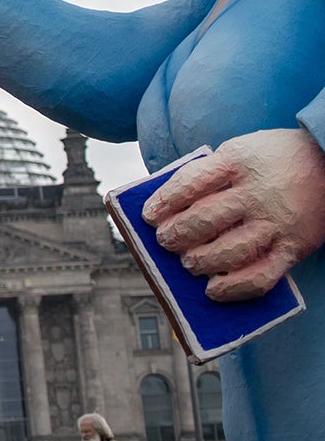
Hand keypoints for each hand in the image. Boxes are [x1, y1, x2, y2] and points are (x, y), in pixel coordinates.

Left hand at [143, 128, 324, 299]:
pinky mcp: (294, 248)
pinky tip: (213, 289)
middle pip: (206, 219)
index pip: (190, 183)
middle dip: (177, 235)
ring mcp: (276, 223)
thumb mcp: (238, 151)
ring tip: (188, 262)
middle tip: (164, 241)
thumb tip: (167, 204)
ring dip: (201, 261)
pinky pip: (261, 276)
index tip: (147, 215)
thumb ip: (208, 173)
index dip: (164, 201)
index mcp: (237, 162)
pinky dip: (233, 288)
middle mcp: (256, 194)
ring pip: (230, 252)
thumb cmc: (271, 159)